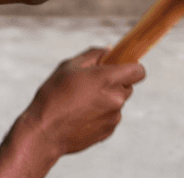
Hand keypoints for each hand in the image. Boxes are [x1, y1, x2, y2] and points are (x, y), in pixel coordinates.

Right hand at [23, 48, 145, 157]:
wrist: (44, 131)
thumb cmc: (54, 95)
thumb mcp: (69, 66)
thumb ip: (93, 55)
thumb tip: (109, 50)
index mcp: (108, 79)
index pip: (139, 71)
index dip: (131, 67)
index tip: (120, 67)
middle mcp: (116, 98)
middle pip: (127, 86)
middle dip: (114, 83)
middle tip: (92, 84)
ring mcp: (114, 117)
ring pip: (117, 102)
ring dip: (105, 99)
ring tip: (80, 102)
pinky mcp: (108, 132)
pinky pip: (110, 117)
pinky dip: (100, 115)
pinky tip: (80, 115)